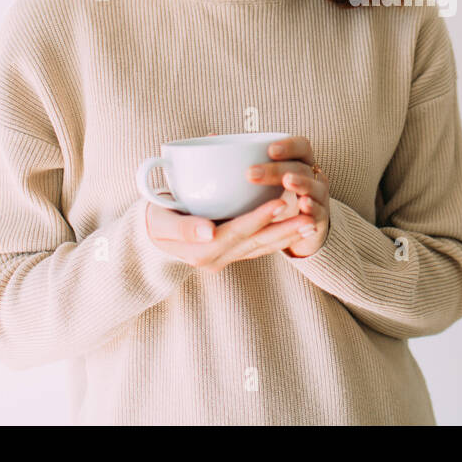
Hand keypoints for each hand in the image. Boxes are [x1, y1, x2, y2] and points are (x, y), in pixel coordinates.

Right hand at [144, 196, 315, 272]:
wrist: (150, 236)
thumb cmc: (154, 220)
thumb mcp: (161, 222)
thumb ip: (183, 228)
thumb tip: (207, 232)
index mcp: (202, 250)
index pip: (237, 232)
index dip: (260, 217)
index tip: (280, 202)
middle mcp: (217, 259)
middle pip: (257, 243)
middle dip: (285, 229)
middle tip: (310, 216)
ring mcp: (226, 259)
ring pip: (262, 247)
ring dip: (288, 235)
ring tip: (312, 221)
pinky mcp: (231, 254)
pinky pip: (259, 247)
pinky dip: (278, 237)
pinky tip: (296, 227)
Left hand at [247, 135, 329, 257]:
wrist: (294, 229)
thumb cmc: (271, 197)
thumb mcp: (258, 177)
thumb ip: (240, 158)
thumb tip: (212, 135)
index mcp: (298, 161)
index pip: (300, 146)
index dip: (288, 146)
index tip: (269, 149)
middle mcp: (312, 176)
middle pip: (301, 166)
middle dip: (278, 169)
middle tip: (251, 174)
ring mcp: (318, 198)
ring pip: (314, 187)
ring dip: (302, 184)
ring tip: (288, 183)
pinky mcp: (318, 221)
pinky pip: (319, 213)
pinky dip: (313, 209)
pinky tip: (303, 207)